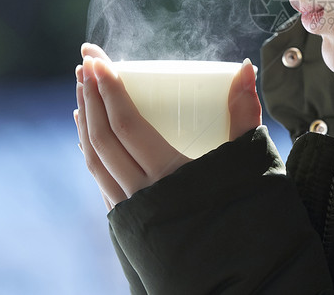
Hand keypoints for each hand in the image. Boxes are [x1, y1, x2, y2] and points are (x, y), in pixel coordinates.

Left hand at [74, 44, 261, 210]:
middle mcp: (143, 195)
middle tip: (86, 63)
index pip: (126, 126)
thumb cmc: (250, 215)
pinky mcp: (131, 220)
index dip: (108, 91)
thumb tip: (245, 68)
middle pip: (103, 138)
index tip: (97, 61)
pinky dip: (91, 150)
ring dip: (86, 120)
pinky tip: (90, 134)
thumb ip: (244, 113)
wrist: (242, 276)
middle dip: (91, 96)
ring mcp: (133, 210)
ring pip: (95, 160)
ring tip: (83, 88)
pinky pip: (101, 179)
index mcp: (170, 176)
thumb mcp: (248, 161)